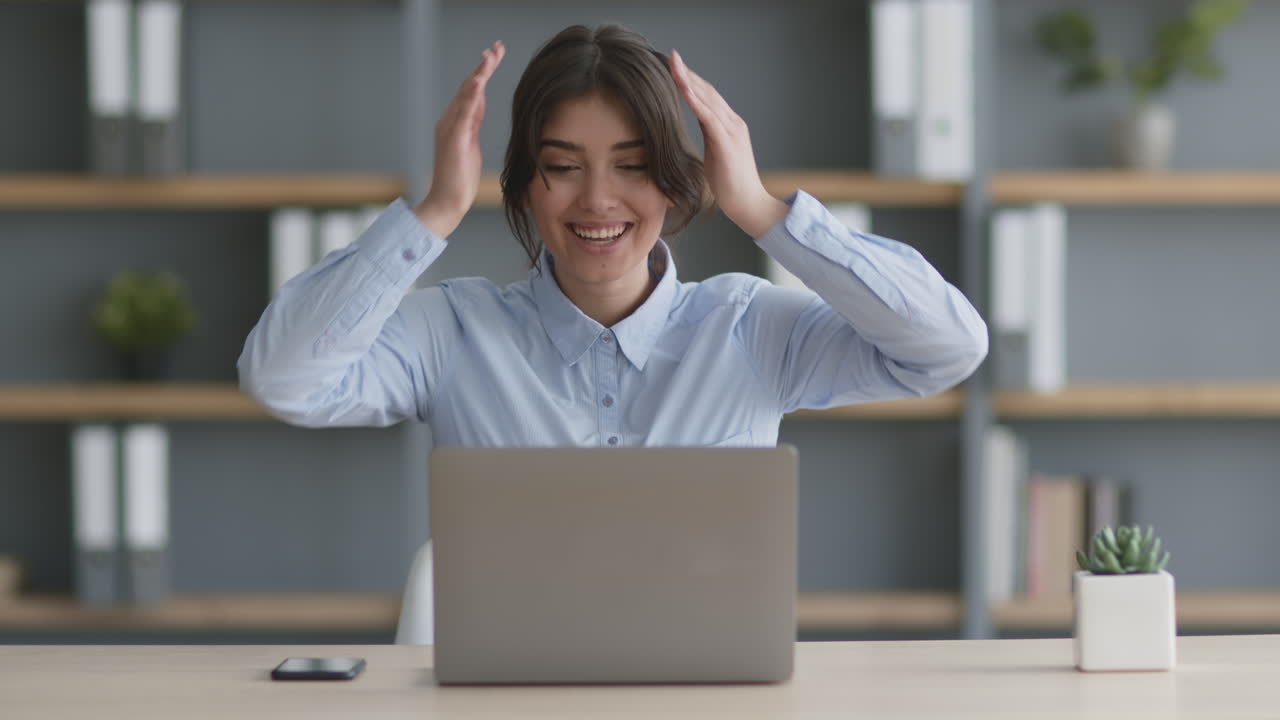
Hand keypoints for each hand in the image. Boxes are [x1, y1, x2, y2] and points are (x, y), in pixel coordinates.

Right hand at [414, 41, 505, 236]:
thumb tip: (480, 104)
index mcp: (456, 122)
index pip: (472, 92)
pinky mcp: (453, 139)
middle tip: (497, 47)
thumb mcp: (471, 144)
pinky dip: (471, 95)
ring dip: (479, 74)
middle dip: (483, 66)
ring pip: (466, 95)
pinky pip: (463, 112)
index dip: (483, 72)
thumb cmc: (460, 178)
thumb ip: (473, 123)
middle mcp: (450, 120)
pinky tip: (479, 81)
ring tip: (490, 56)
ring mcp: (450, 129)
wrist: (447, 201)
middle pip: (469, 87)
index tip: (496, 54)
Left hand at [669, 50, 786, 238]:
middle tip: (671, 56)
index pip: (707, 96)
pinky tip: (684, 90)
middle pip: (707, 91)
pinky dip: (696, 101)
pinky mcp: (727, 143)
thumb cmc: (730, 185)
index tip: (674, 67)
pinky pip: (709, 118)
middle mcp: (732, 123)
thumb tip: (696, 130)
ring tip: (674, 65)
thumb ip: (709, 138)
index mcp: (728, 125)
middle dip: (688, 73)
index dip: (691, 80)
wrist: (749, 204)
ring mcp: (732, 131)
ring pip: (708, 99)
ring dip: (689, 81)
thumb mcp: (715, 155)